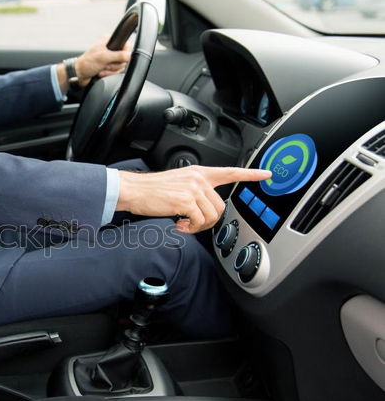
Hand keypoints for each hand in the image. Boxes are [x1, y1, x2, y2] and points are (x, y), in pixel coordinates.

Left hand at [56, 37, 131, 91]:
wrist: (79, 74)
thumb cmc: (86, 63)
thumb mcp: (104, 57)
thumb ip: (118, 55)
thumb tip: (130, 56)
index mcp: (109, 41)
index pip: (126, 45)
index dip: (124, 54)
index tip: (117, 58)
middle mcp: (110, 48)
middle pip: (124, 58)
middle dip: (114, 65)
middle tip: (105, 64)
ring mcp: (110, 58)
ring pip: (120, 66)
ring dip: (110, 70)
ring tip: (102, 69)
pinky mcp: (108, 66)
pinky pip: (115, 71)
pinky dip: (108, 73)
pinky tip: (101, 72)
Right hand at [116, 166, 272, 233]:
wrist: (134, 190)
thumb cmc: (151, 190)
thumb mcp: (177, 183)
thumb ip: (194, 190)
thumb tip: (203, 208)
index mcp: (198, 173)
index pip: (230, 172)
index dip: (250, 174)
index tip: (266, 175)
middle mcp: (198, 179)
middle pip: (220, 207)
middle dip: (208, 221)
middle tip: (191, 224)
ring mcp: (193, 189)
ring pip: (211, 217)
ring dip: (197, 226)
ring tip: (183, 224)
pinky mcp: (186, 201)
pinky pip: (198, 222)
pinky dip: (190, 229)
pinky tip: (178, 224)